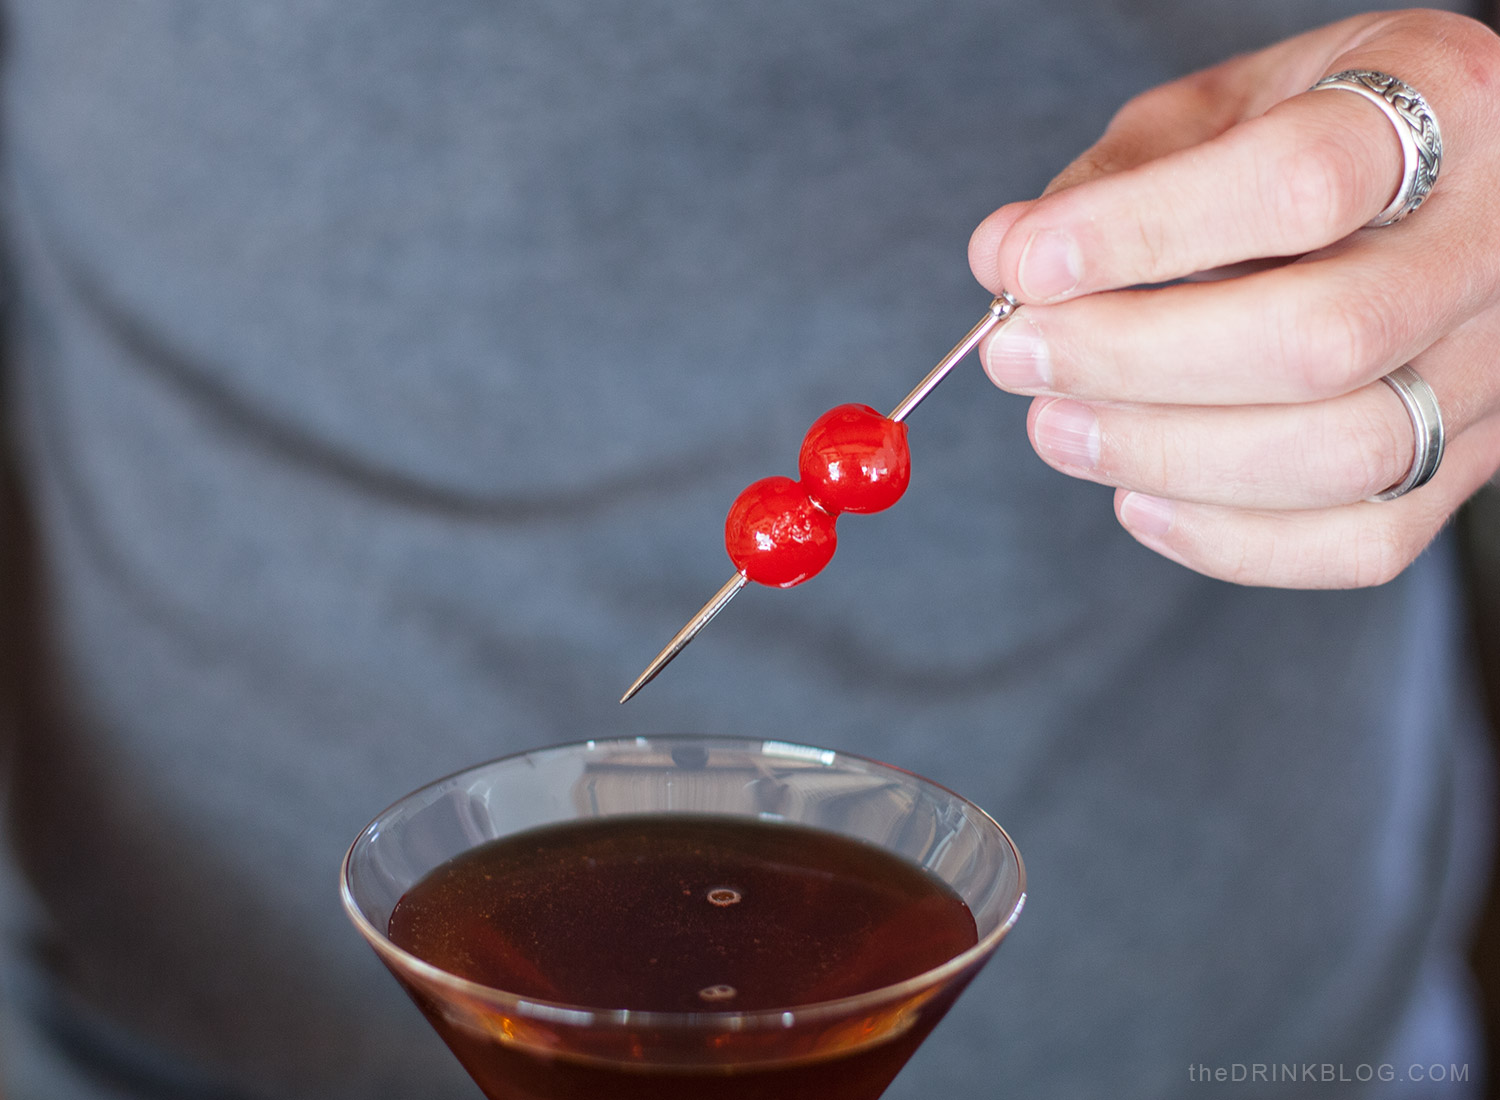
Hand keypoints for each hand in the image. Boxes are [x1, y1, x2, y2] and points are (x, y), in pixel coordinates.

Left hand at [968, 9, 1499, 587]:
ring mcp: (1497, 369)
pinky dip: (1226, 539)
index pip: (1298, 184)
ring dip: (1164, 455)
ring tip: (1054, 427)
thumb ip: (1117, 178)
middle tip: (1018, 357)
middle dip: (1134, 360)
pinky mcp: (1472, 464)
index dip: (1143, 232)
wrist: (1452, 186)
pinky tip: (1134, 498)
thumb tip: (1002, 258)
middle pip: (1321, 340)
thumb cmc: (1315, 137)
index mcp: (1448, 110)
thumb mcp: (1224, 110)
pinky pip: (1361, 541)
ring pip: (1343, 454)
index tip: (1027, 264)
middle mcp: (1496, 246)